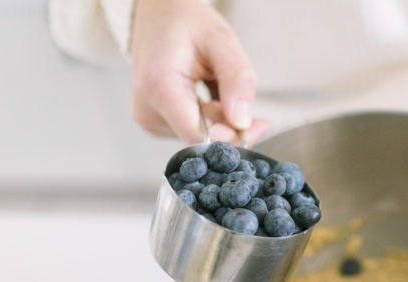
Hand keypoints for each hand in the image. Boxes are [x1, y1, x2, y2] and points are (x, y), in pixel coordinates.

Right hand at [130, 0, 268, 145]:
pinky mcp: (155, 124)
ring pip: (202, 138)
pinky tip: (212, 96)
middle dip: (232, 128)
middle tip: (253, 108)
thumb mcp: (221, 41)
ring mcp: (150, 121)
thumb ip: (237, 80)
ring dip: (222, 121)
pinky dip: (212, 120)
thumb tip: (242, 122)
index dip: (232, 137)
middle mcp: (148, 112)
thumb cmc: (186, 23)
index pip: (199, 137)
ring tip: (220, 87)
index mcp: (159, 88)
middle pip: (203, 140)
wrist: (158, 15)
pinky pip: (194, 133)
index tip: (259, 126)